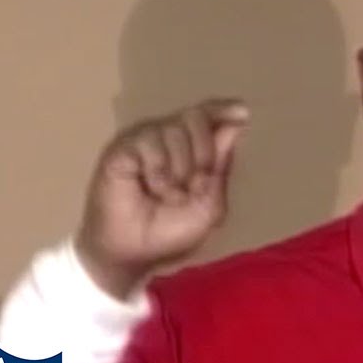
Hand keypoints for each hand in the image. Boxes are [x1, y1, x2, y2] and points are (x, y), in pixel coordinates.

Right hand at [75, 98, 249, 298]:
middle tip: (195, 185)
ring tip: (169, 195)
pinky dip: (158, 171)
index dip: (223, 109)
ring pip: (173, 129)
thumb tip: (234, 124)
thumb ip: (219, 166)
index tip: (242, 111)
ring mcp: (142, 140)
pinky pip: (149, 143)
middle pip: (195, 117)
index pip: (208, 116)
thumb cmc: (170, 231)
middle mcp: (167, 137)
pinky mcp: (121, 148)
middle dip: (203, 152)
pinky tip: (151, 189)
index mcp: (191, 147)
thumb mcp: (208, 205)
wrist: (133, 253)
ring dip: (180, 169)